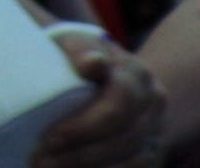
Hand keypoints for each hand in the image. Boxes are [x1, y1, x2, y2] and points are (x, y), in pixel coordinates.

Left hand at [36, 29, 167, 167]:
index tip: (51, 137)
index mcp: (136, 73)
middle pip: (127, 138)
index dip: (87, 125)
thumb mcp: (73, 44)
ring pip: (136, 161)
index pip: (122, 103)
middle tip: (42, 161)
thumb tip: (93, 63)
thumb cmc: (75, 58)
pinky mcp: (153, 152)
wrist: (100, 74)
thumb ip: (81, 49)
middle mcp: (154, 102)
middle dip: (82, 154)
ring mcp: (158, 130)